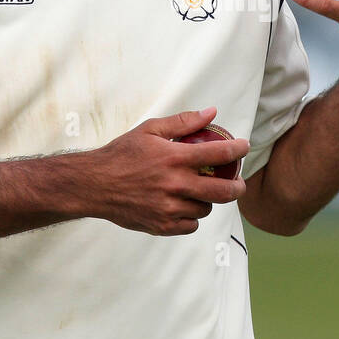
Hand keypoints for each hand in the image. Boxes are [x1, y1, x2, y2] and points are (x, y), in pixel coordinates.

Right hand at [85, 108, 249, 235]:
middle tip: (238, 183)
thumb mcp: (150, 130)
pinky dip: (192, 217)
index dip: (237, 149)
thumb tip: (212, 112)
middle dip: (237, 187)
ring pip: (205, 208)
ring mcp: (169, 208)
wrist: (94, 185)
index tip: (244, 147)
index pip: (218, 153)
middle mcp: (174, 184)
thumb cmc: (122, 154)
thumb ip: (183, 122)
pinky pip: (191, 225)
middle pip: (222, 191)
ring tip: (200, 192)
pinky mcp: (162, 225)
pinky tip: (184, 206)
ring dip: (208, 201)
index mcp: (174, 158)